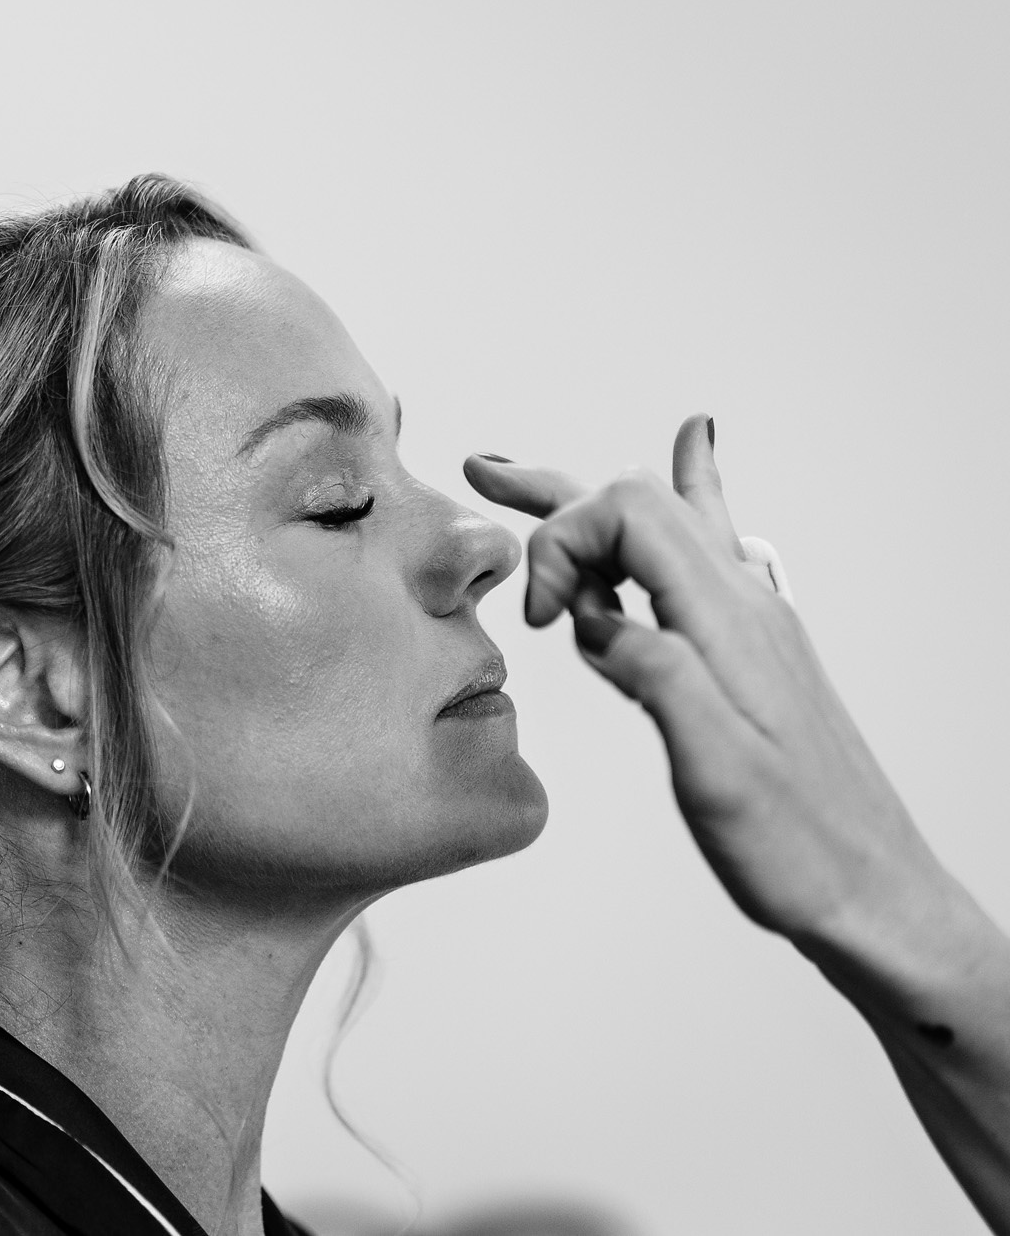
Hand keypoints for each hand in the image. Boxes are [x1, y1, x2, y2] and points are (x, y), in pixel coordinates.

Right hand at [462, 415, 944, 945]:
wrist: (872, 892)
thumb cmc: (798, 846)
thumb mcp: (716, 772)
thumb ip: (659, 678)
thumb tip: (602, 623)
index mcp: (729, 623)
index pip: (628, 514)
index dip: (563, 546)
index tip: (542, 624)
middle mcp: (745, 606)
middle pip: (644, 500)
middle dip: (557, 495)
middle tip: (484, 475)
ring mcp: (754, 624)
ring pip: (669, 524)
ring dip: (595, 501)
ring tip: (529, 476)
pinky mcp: (752, 651)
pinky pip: (707, 552)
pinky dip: (678, 505)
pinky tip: (695, 465)